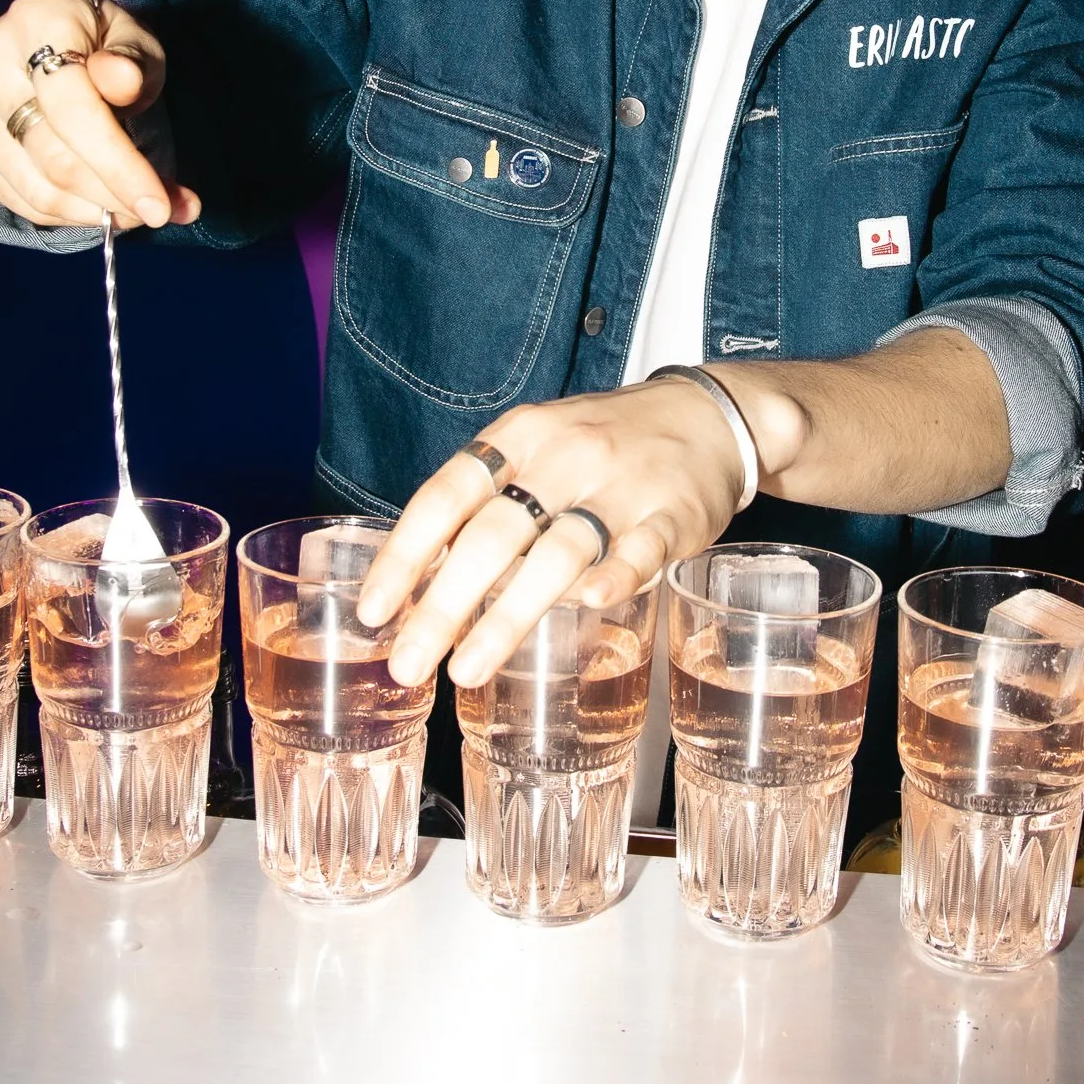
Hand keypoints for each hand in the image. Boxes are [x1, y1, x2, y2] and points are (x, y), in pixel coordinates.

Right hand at [0, 0, 202, 232]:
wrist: (57, 42)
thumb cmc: (104, 43)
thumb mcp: (135, 40)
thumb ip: (133, 63)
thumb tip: (122, 81)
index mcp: (35, 19)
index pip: (74, 110)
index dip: (118, 165)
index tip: (159, 205)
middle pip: (53, 157)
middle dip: (113, 196)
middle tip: (158, 213)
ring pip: (35, 187)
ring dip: (91, 212)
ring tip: (133, 213)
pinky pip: (14, 197)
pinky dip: (62, 214)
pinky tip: (94, 208)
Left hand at [356, 379, 745, 689]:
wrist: (709, 414)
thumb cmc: (605, 443)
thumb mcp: (537, 448)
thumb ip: (488, 505)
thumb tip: (421, 581)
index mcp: (520, 438)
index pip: (446, 495)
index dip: (404, 555)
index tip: (374, 610)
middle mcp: (565, 457)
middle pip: (492, 535)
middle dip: (442, 606)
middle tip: (408, 663)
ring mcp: (621, 486)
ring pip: (558, 552)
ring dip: (508, 616)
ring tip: (468, 669)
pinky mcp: (674, 514)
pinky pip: (640, 550)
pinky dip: (614, 578)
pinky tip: (588, 607)